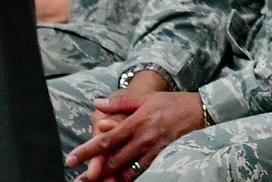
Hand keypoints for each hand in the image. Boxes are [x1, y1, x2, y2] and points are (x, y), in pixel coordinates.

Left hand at [66, 84, 203, 178]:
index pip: (106, 139)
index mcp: (135, 122)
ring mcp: (152, 151)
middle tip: (78, 180)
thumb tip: (96, 103)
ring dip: (109, 179)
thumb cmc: (170, 102)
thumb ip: (119, 102)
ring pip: (126, 170)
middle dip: (94, 172)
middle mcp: (142, 139)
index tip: (72, 158)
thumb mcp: (145, 98)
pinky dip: (128, 178)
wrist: (199, 111)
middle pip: (113, 160)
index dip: (87, 150)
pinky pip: (141, 172)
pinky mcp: (162, 158)